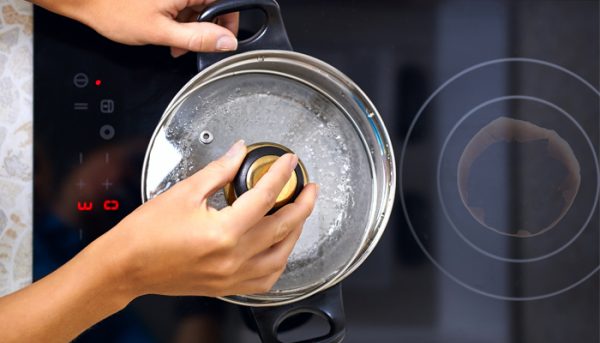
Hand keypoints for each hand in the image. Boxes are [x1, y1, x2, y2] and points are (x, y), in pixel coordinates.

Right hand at [0, 140, 316, 342]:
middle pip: (283, 228)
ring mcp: (232, 276)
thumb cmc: (146, 234)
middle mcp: (233, 257)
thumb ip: (219, 171)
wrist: (126, 267)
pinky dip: (279, 262)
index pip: (265, 197)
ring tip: (298, 214)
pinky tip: (280, 248)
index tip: (289, 162)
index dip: (281, 175)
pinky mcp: (227, 286)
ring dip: (295, 233)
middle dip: (303, 204)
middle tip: (310, 188)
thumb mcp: (184, 193)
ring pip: (281, 256)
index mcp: (223, 232)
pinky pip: (266, 279)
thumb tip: (238, 152)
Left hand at [35, 0, 238, 56]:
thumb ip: (198, 38)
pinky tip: (166, 32)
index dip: (229, 22)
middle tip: (191, 46)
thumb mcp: (161, 32)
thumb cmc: (114, 11)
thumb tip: (227, 42)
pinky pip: (182, 4)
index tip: (224, 39)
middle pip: (211, 4)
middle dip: (205, 28)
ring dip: (190, 26)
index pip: (226, 2)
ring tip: (173, 43)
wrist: (86, 1)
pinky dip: (178, 20)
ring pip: (196, 6)